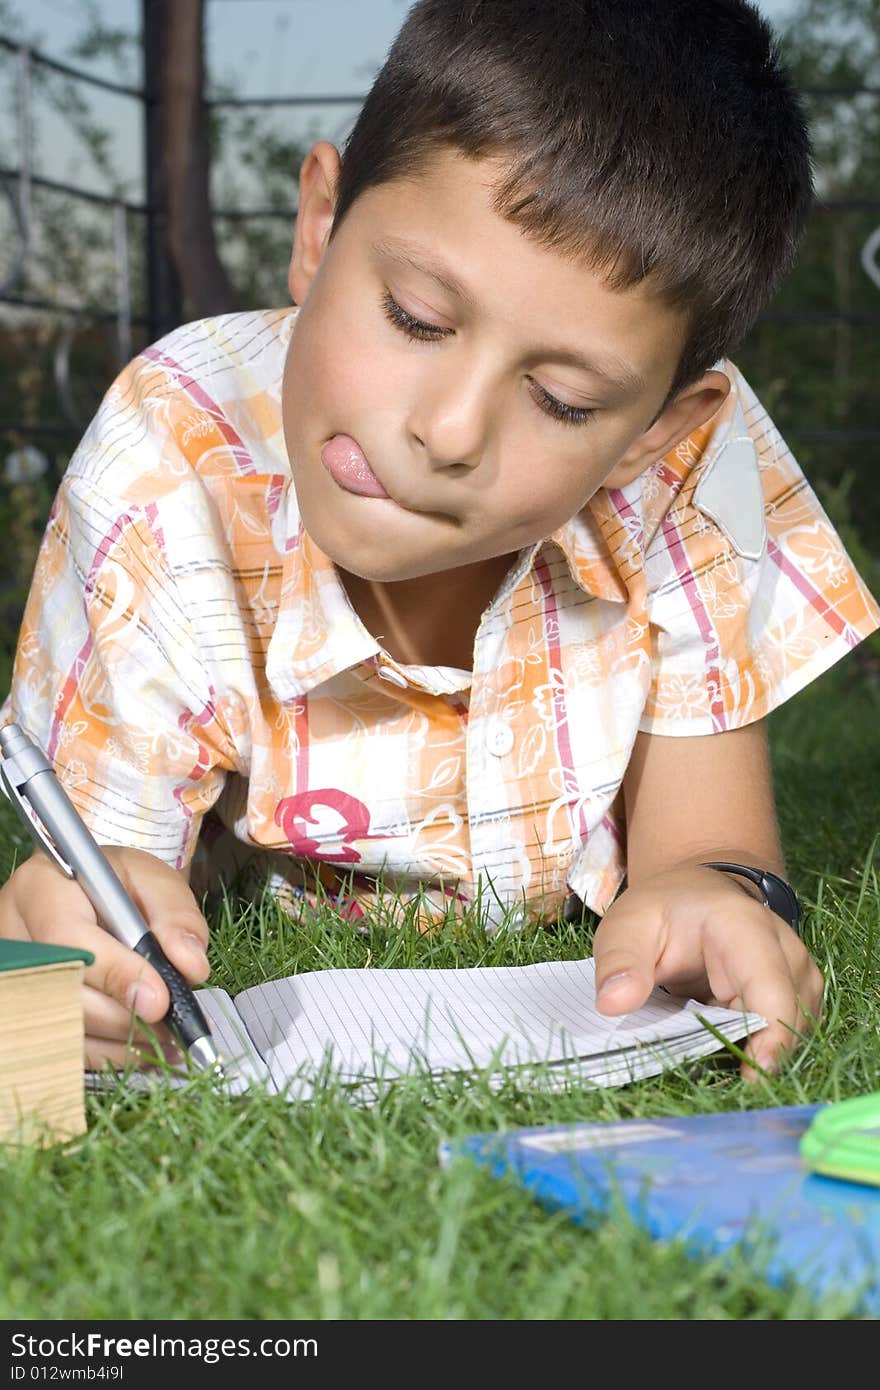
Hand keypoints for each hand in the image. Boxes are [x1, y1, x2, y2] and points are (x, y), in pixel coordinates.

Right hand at [0, 847, 210, 1070]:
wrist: (98, 897)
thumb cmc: (122, 885)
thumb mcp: (155, 881)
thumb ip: (177, 917)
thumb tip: (190, 966)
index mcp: (41, 888)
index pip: (69, 938)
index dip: (115, 973)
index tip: (159, 1000)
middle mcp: (16, 935)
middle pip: (62, 990)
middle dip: (122, 1015)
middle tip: (168, 1024)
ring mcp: (17, 977)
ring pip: (61, 1025)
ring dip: (118, 1039)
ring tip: (165, 1036)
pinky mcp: (27, 1010)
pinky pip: (63, 1045)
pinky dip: (107, 1052)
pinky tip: (141, 1046)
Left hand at [592, 863, 823, 1077]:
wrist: (693, 897)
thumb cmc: (662, 911)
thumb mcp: (628, 925)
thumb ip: (621, 961)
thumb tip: (612, 1005)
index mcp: (745, 927)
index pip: (770, 986)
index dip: (770, 1034)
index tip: (751, 1078)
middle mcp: (785, 949)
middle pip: (789, 1016)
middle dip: (758, 1054)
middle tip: (718, 1086)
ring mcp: (796, 973)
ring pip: (794, 1029)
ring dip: (759, 1053)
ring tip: (716, 1065)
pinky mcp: (795, 995)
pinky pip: (787, 1031)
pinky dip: (760, 1048)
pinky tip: (727, 1053)